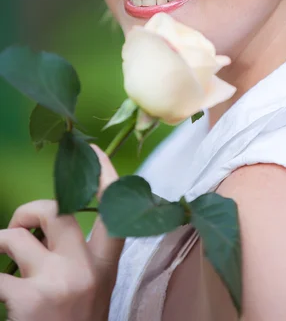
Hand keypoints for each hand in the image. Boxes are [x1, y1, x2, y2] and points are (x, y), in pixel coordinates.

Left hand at [0, 145, 123, 320]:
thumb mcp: (91, 293)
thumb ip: (80, 259)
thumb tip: (47, 231)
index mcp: (104, 266)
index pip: (111, 208)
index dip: (102, 174)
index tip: (91, 149)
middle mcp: (85, 268)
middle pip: (57, 209)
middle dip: (29, 210)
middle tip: (16, 228)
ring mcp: (57, 282)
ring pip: (15, 236)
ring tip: (1, 266)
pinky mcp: (27, 298)